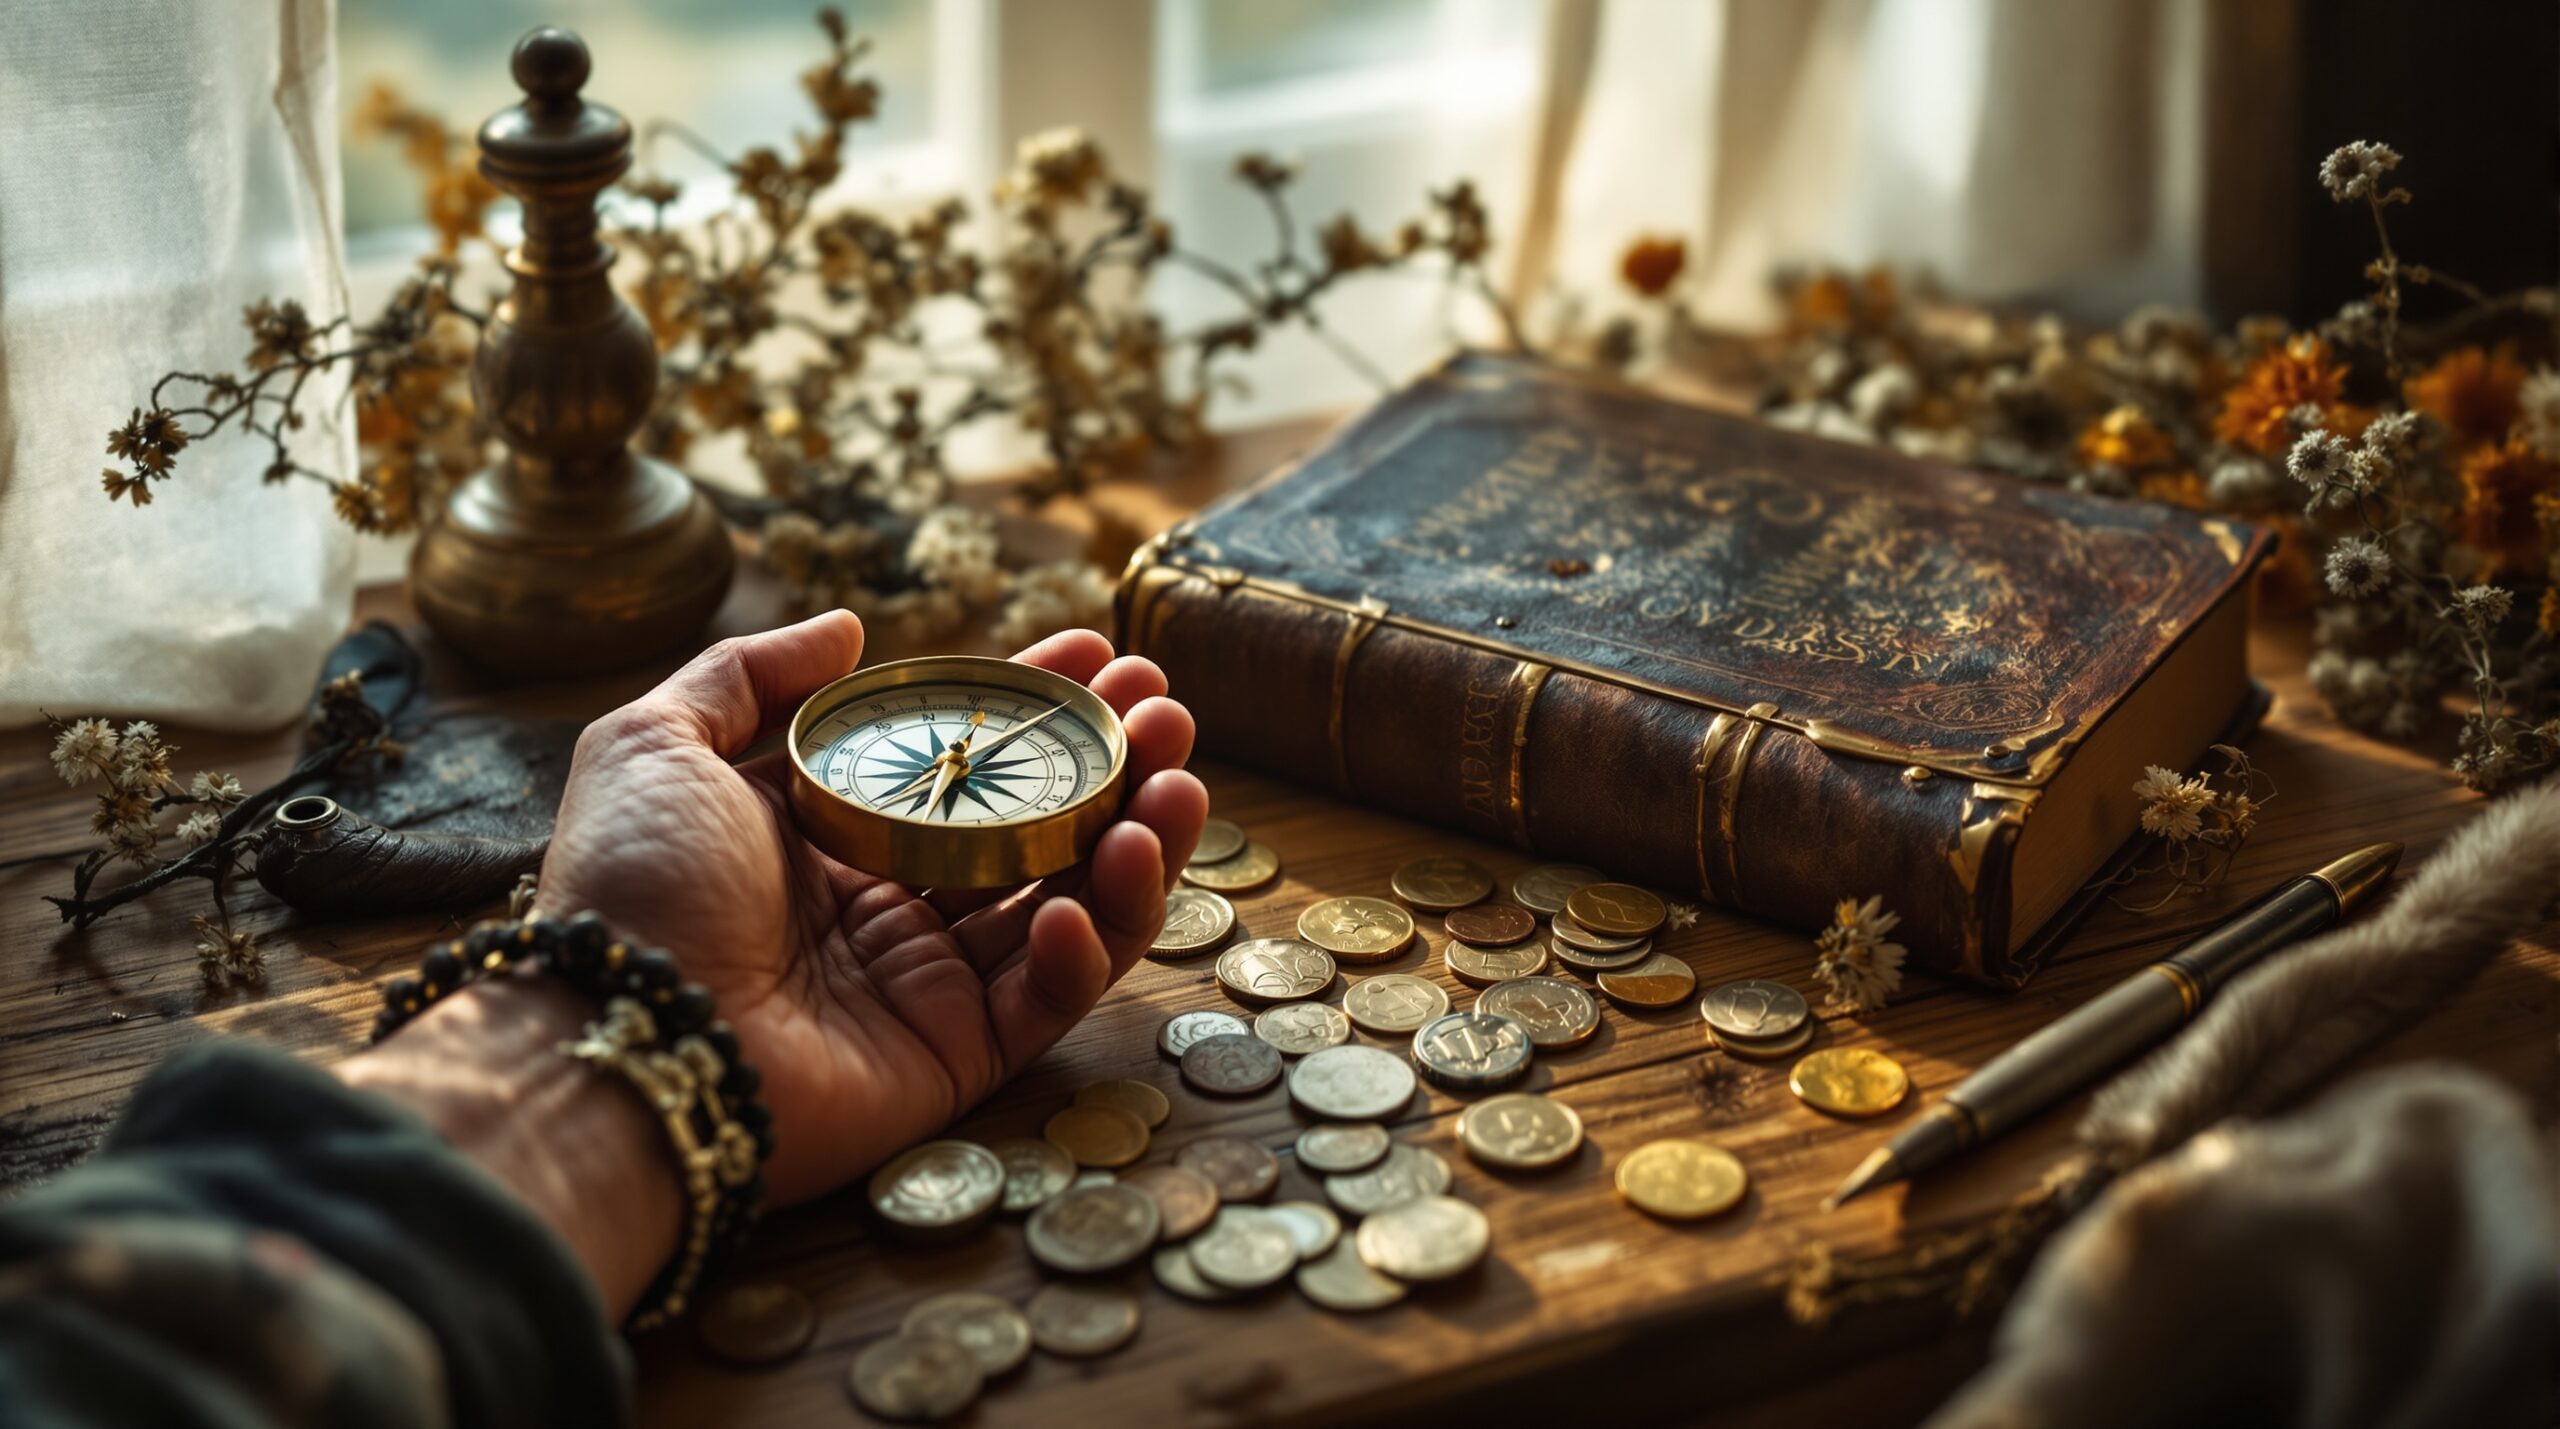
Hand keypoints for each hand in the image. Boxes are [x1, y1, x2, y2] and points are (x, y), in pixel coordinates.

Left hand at [535, 613, 1205, 1206]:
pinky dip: (1086, 947)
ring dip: (1136, 846)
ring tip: (1176, 786)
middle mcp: (892, 907)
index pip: (965, 761)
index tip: (1096, 651)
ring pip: (1069, 909)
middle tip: (1167, 712)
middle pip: (1037, 830)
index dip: (1033, 705)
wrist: (623, 1036)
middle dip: (1114, 765)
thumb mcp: (657, 744)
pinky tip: (1091, 892)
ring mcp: (928, 985)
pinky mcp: (954, 1057)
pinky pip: (1047, 999)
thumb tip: (848, 624)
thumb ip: (748, 676)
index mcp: (834, 837)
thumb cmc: (632, 888)